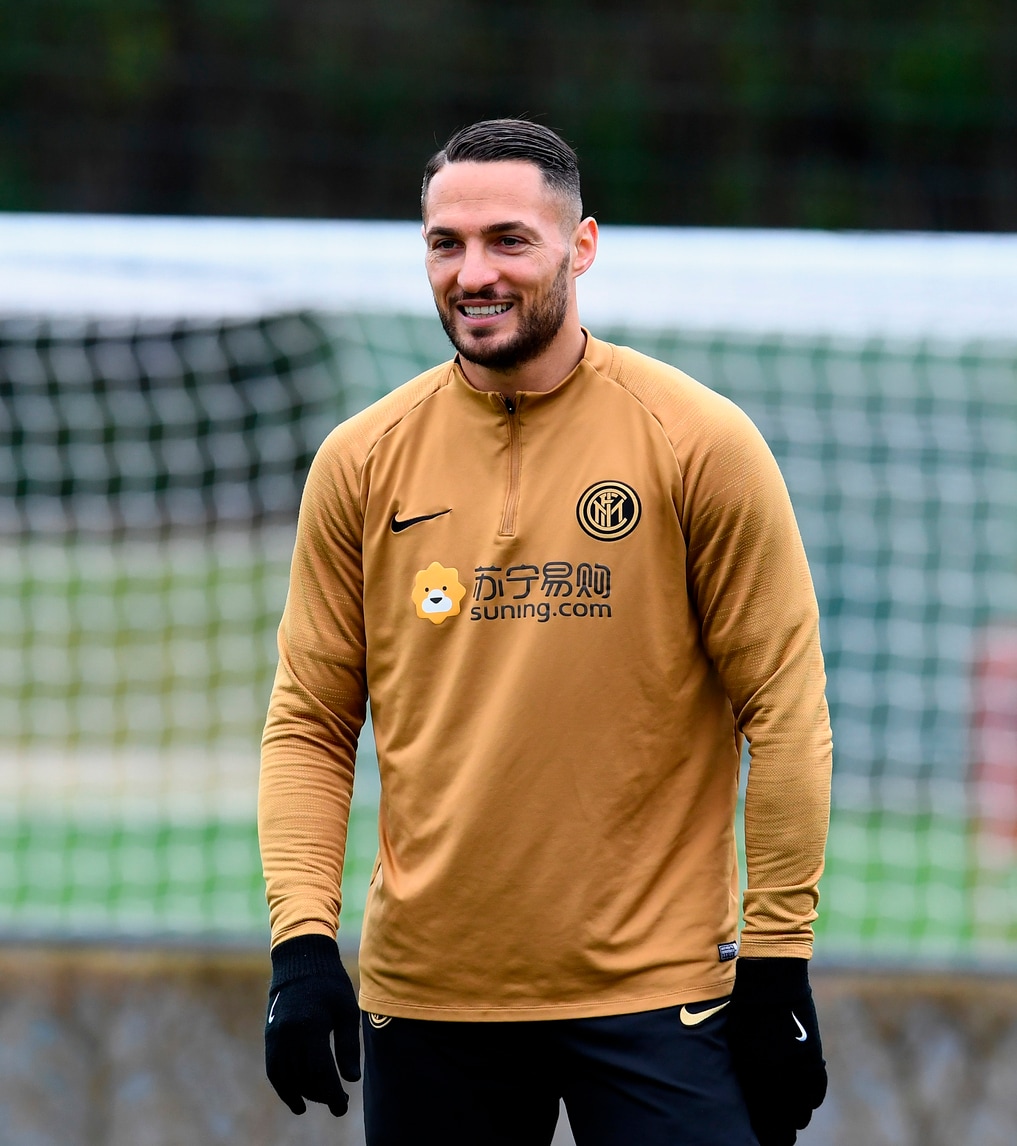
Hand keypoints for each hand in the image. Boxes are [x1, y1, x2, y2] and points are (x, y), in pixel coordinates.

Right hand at [265, 934, 361, 1115]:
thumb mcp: (345, 1010)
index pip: (321, 1071)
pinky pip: (274, 1069)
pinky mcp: (270, 1036)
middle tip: (339, 1102)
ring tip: (321, 1099)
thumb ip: (348, 1046)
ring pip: (286, 1078)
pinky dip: (284, 1087)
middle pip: (303, 1078)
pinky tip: (297, 1098)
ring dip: (303, 1094)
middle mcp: (289, 1033)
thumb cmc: (330, 984)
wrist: (301, 961)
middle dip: (321, 1095)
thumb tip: (352, 1079)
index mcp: (311, 1025)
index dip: (332, 1093)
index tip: (342, 1107)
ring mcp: (276, 1036)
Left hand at [727, 957, 827, 1145]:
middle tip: (779, 1137)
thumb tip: (751, 1097)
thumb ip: (745, 1073)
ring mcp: (798, 1070)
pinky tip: (804, 1102)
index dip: (764, 1134)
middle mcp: (777, 1078)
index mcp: (754, 1074)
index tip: (763, 1141)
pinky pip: (816, 1093)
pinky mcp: (814, 1060)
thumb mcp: (738, 1042)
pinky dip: (810, 1100)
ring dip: (795, 1118)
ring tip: (791, 1122)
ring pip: (801, 1112)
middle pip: (783, 1122)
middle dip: (780, 1132)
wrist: (773, 982)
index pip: (761, 1119)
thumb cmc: (747, 1009)